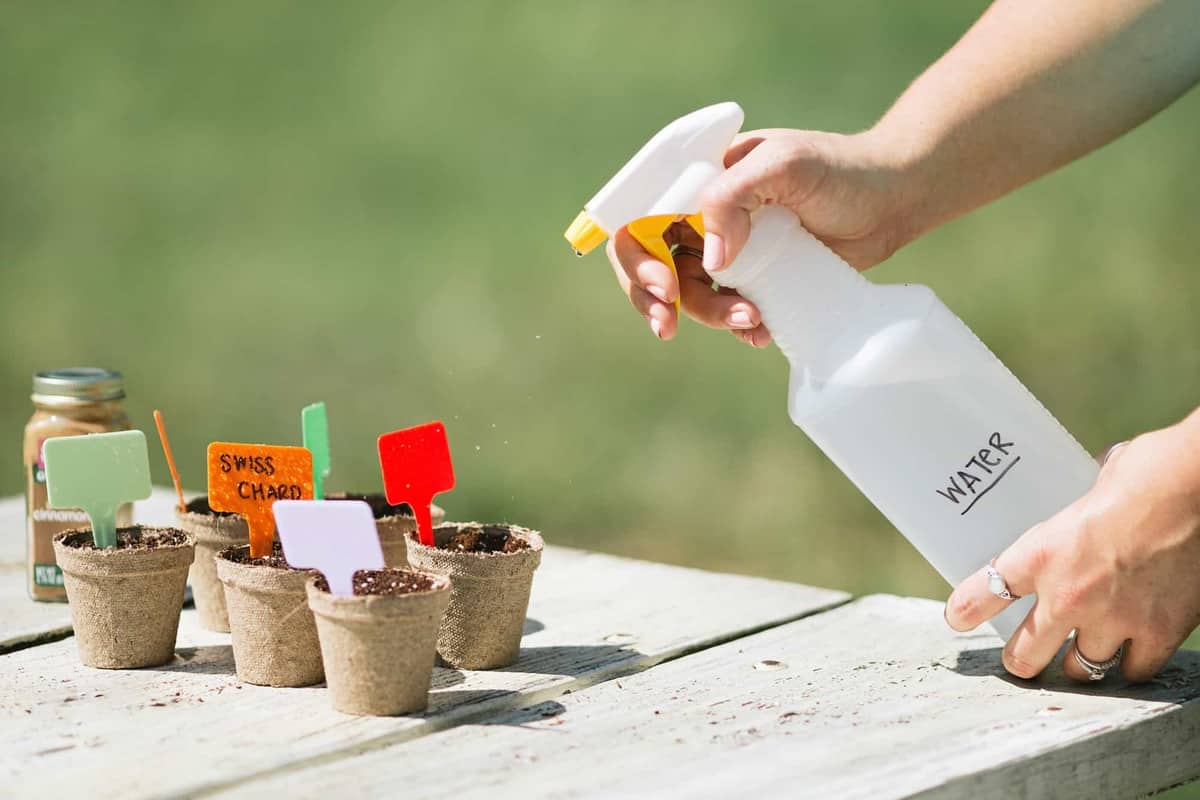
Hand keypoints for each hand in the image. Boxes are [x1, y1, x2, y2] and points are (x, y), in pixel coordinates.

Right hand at [605, 128, 912, 345]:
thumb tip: (710, 260)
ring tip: (752, 320)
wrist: (894, 201)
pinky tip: (762, 331)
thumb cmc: (840, 169)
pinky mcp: (759, 279)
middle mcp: (706, 216)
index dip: (637, 257)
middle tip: (668, 326)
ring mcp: (731, 250)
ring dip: (709, 315)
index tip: (664, 287)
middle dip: (655, 299)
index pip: (642, 218)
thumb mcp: (783, 165)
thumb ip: (733, 198)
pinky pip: (729, 310)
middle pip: (655, 263)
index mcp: (699, 182)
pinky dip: (738, 326)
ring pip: (693, 294)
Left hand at [945, 412, 1199, 681]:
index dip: (967, 610)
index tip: (958, 617)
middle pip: (1026, 653)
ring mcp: (1116, 618)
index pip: (987, 591)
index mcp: (1041, 553)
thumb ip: (1079, 507)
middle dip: (1021, 660)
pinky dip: (1131, 664)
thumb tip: (1087, 488)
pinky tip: (1130, 655)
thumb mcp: (1088, 487)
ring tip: (1077, 660)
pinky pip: (1136, 669)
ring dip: (1078, 664)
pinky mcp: (1162, 630)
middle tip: (1021, 660)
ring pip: (1083, 669)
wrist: (1195, 485)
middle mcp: (1070, 594)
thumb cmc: (1146, 472)